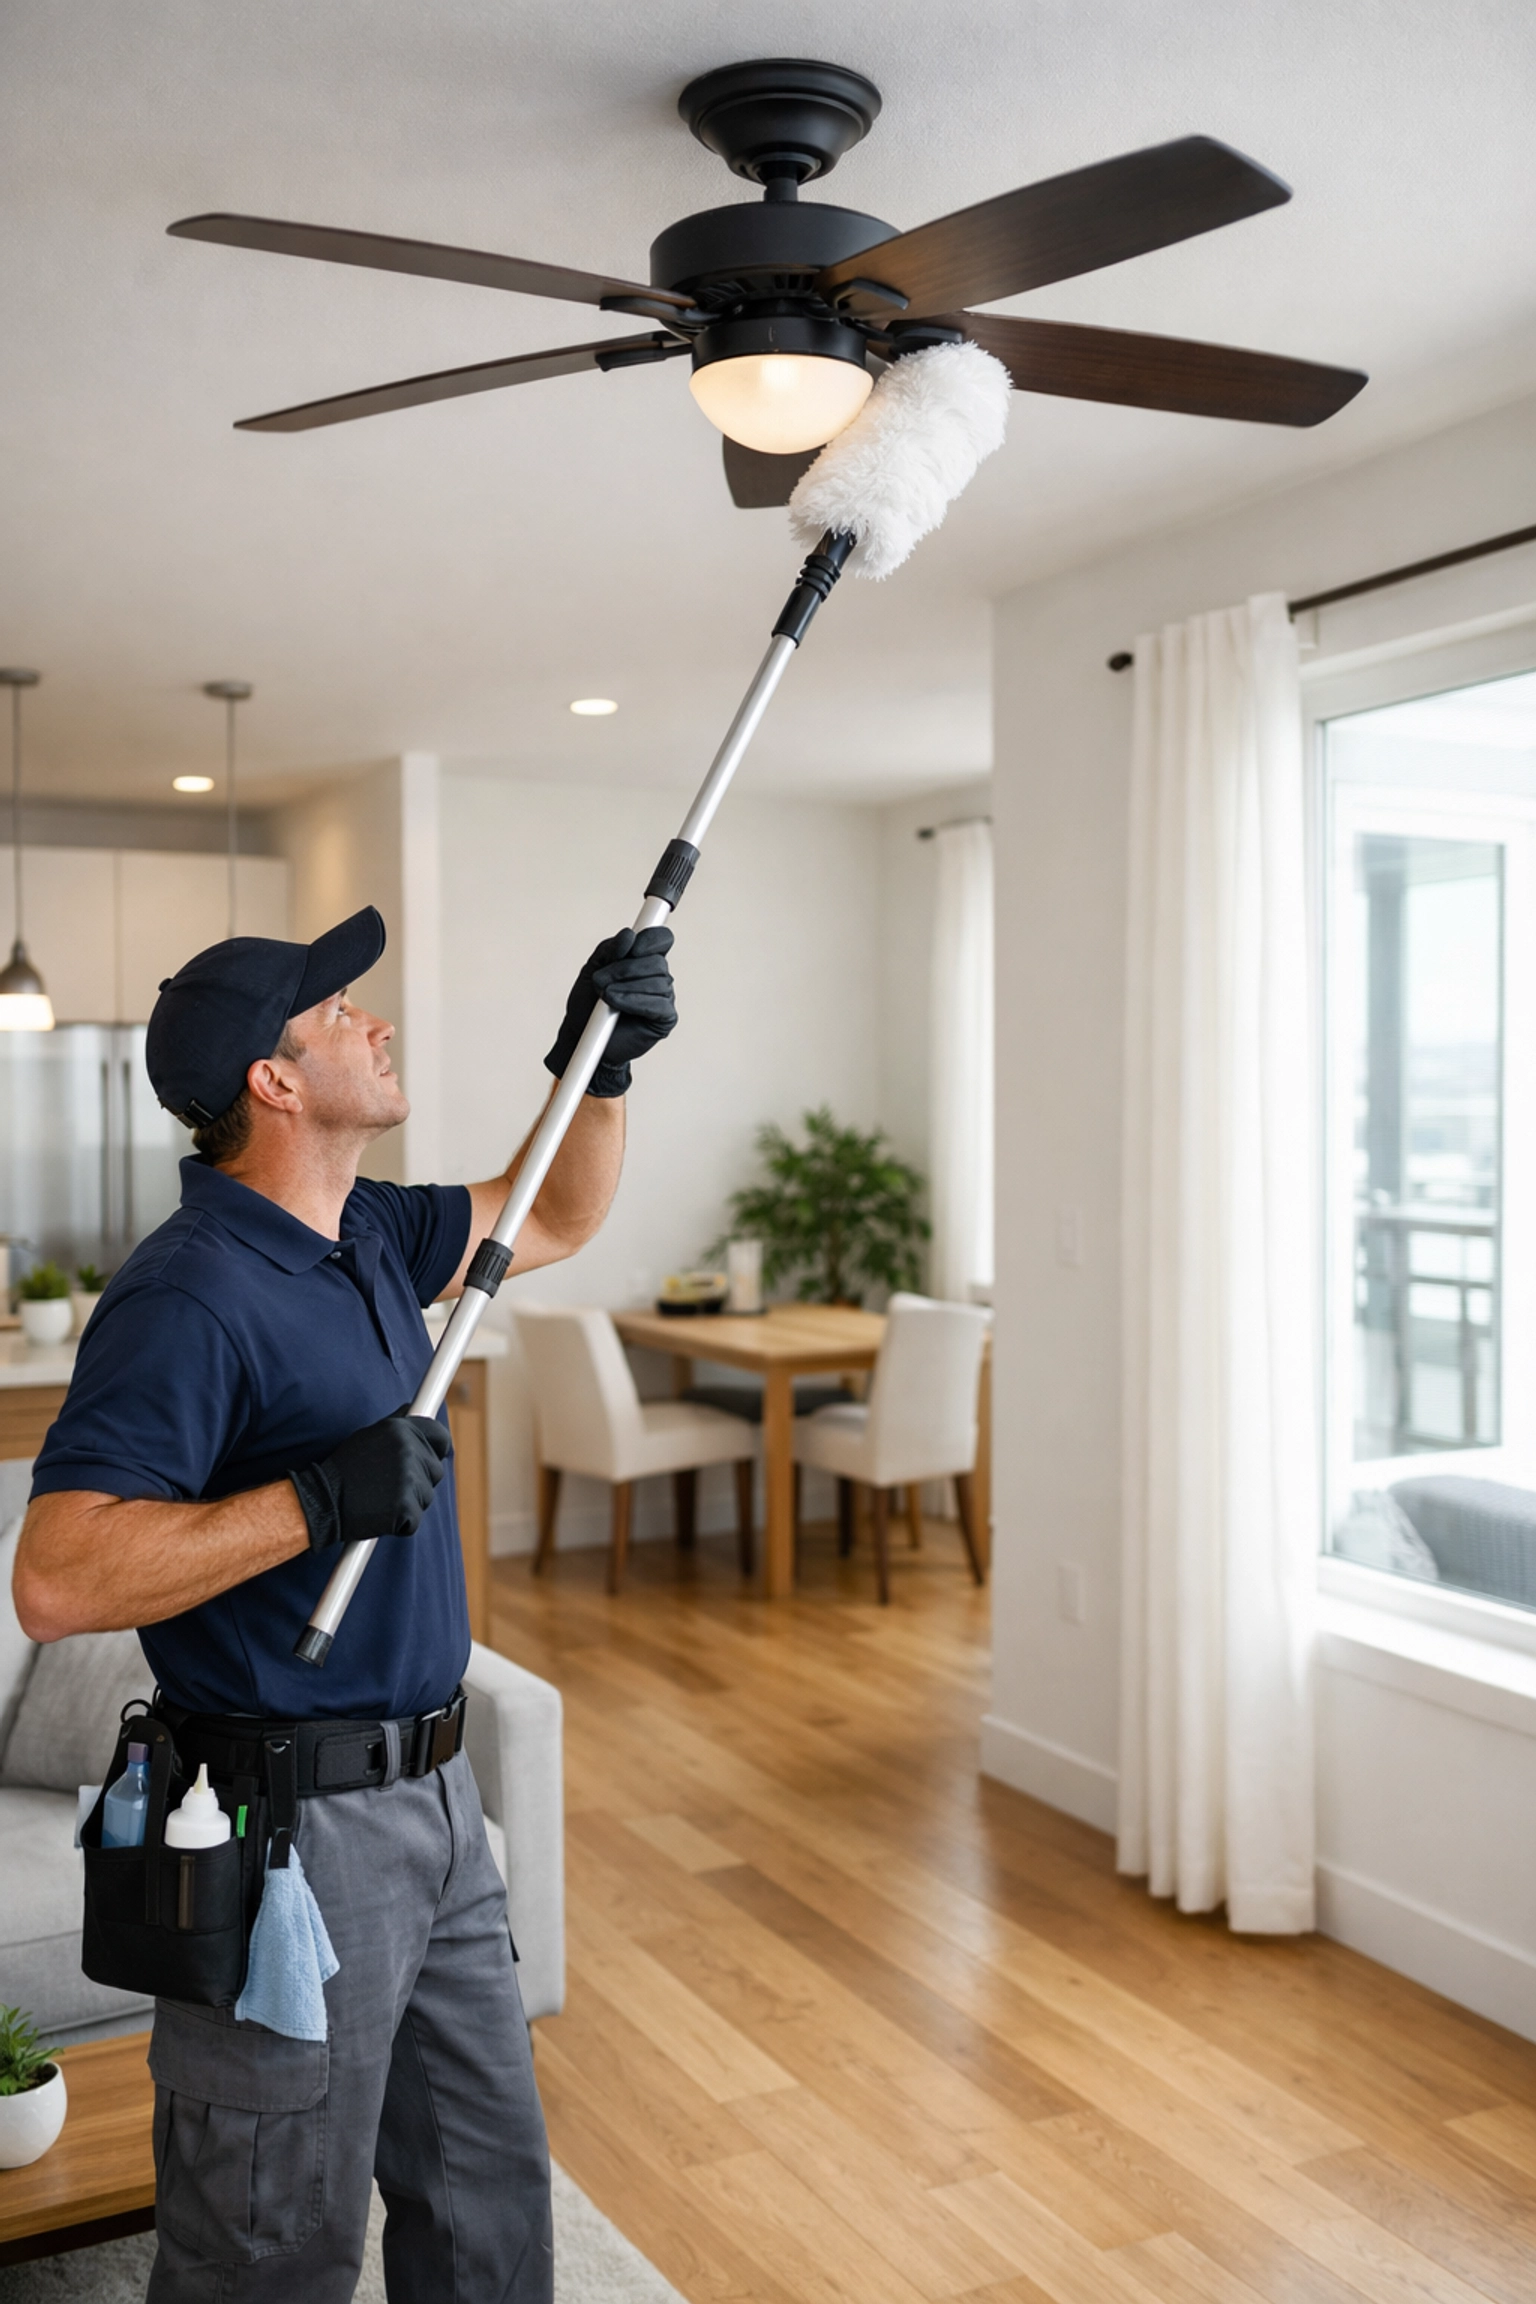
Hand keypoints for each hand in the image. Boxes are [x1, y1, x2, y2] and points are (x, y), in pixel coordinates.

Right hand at [289, 1411, 451, 1550]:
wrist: (323, 1501)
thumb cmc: (344, 1469)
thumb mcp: (368, 1436)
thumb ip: (396, 1425)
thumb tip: (414, 1410)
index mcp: (401, 1430)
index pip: (441, 1437)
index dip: (437, 1449)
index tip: (431, 1457)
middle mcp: (408, 1451)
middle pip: (435, 1470)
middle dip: (419, 1480)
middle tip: (389, 1485)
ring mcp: (409, 1480)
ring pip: (426, 1496)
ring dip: (409, 1501)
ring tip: (380, 1498)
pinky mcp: (407, 1508)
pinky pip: (415, 1518)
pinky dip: (401, 1522)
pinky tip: (380, 1515)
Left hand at [544, 925, 677, 1097]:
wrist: (581, 1036)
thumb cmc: (588, 1004)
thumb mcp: (592, 969)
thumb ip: (610, 949)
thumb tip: (629, 935)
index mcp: (643, 960)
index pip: (661, 940)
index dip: (650, 940)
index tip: (631, 948)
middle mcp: (658, 977)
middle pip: (657, 962)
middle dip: (625, 969)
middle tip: (600, 981)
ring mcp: (664, 998)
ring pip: (658, 982)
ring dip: (626, 987)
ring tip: (605, 996)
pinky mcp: (665, 1019)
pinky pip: (659, 1004)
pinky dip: (635, 1002)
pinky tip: (617, 1005)